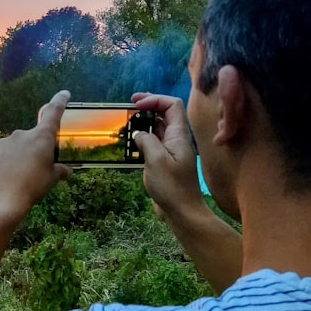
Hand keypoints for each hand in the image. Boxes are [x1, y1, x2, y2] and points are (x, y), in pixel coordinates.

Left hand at [0, 90, 72, 218]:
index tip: (64, 93)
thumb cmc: (33, 186)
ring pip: (15, 147)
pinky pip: (0, 155)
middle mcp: (21, 135)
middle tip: (36, 169)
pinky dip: (4, 164)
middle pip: (32, 138)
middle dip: (34, 150)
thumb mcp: (52, 179)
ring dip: (19, 157)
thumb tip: (67, 171)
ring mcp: (3, 143)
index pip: (53, 114)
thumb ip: (60, 171)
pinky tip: (6, 178)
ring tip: (20, 177)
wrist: (3, 199)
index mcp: (41, 137)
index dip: (59, 102)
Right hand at [130, 92, 204, 219]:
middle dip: (149, 105)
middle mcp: (177, 139)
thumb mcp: (156, 160)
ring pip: (159, 126)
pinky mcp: (164, 160)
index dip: (154, 99)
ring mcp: (171, 149)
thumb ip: (147, 140)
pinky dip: (143, 135)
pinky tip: (132, 139)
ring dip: (144, 120)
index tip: (136, 105)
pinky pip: (154, 141)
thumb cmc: (171, 186)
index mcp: (179, 135)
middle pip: (165, 112)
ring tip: (128, 121)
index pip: (171, 105)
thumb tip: (138, 132)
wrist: (181, 210)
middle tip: (130, 104)